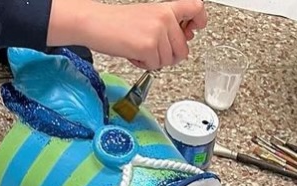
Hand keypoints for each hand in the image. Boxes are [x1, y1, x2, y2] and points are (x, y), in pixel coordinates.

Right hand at [77, 0, 205, 69]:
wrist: (96, 23)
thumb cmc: (118, 23)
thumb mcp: (149, 18)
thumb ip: (170, 27)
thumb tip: (188, 37)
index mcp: (166, 8)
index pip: (195, 7)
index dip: (200, 19)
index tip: (196, 28)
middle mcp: (165, 18)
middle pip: (183, 49)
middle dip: (168, 56)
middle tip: (151, 49)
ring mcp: (158, 32)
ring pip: (169, 61)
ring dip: (154, 60)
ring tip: (138, 47)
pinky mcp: (148, 47)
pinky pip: (155, 66)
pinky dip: (143, 64)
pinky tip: (133, 53)